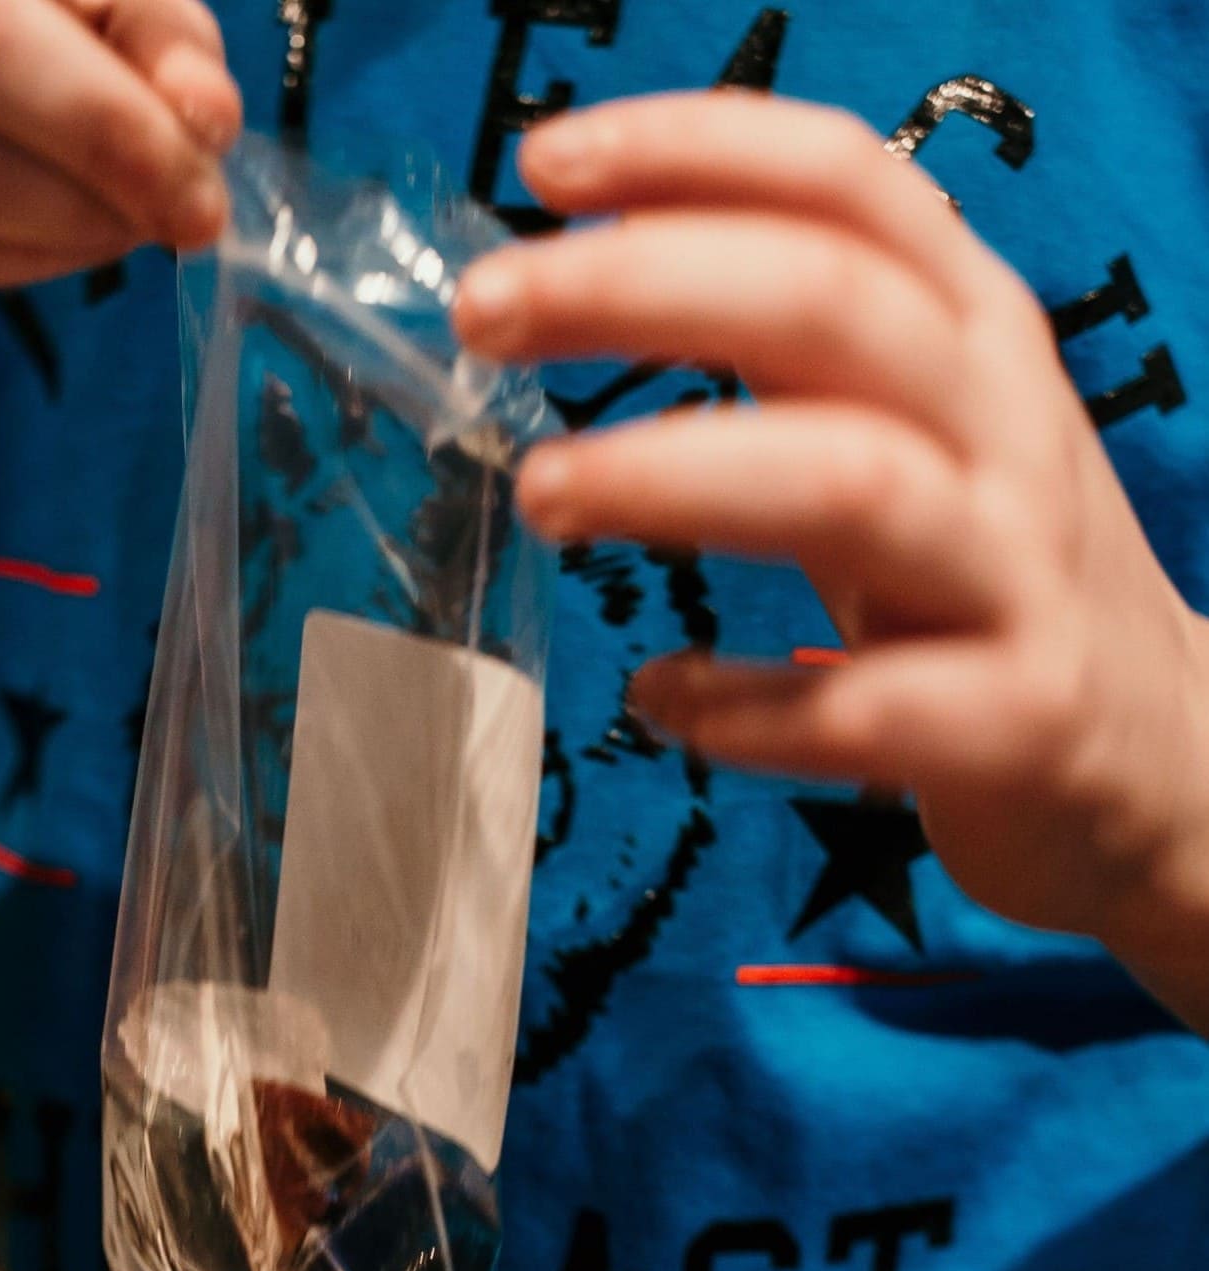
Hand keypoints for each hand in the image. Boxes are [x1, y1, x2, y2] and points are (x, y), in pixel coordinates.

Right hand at [0, 0, 241, 344]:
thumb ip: (136, 34)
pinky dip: (4, 264)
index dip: (136, 36)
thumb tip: (208, 112)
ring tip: (126, 232)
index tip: (214, 127)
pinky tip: (52, 256)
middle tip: (195, 208)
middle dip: (106, 136)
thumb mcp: (49, 19)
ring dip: (56, 216)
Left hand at [453, 92, 1208, 988]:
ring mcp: (1017, 575)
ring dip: (676, 475)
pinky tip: (660, 699)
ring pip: (849, 483)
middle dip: (638, 289)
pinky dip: (749, 706)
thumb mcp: (925, 432)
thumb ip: (799, 352)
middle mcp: (1004, 429)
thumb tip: (604, 270)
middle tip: (488, 315)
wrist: (1165, 759)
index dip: (691, 152)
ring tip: (546, 495)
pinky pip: (868, 709)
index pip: (842, 185)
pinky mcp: (1015, 721)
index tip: (542, 168)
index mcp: (975, 335)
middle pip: (824, 304)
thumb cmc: (995, 585)